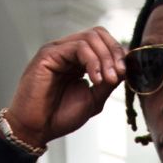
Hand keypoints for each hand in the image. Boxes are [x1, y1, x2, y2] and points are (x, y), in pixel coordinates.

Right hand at [2, 27, 125, 147]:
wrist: (38, 129)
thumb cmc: (60, 116)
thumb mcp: (93, 99)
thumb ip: (108, 82)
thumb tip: (124, 67)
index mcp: (78, 61)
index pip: (102, 42)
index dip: (117, 53)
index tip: (124, 73)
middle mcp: (67, 52)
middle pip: (98, 34)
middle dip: (113, 52)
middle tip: (117, 74)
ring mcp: (57, 50)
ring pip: (90, 38)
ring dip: (105, 58)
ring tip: (106, 80)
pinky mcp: (49, 54)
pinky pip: (78, 47)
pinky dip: (92, 61)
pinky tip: (95, 79)